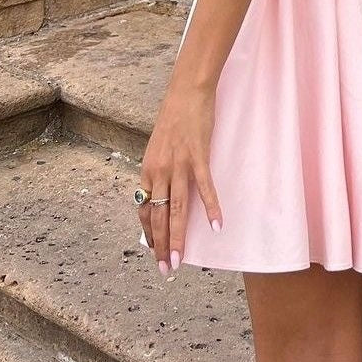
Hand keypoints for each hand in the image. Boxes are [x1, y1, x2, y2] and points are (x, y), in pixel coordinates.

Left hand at [138, 84, 221, 274]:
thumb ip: (160, 170)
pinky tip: (217, 225)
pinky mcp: (198, 156)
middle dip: (161, 246)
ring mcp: (179, 165)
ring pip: (176, 209)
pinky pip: (204, 188)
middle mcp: (159, 171)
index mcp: (148, 170)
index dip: (150, 234)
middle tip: (166, 270)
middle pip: (157, 216)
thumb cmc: (175, 118)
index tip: (156, 253)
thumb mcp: (159, 147)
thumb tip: (162, 192)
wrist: (187, 92)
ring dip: (178, 238)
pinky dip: (211, 208)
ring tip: (181, 261)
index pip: (144, 210)